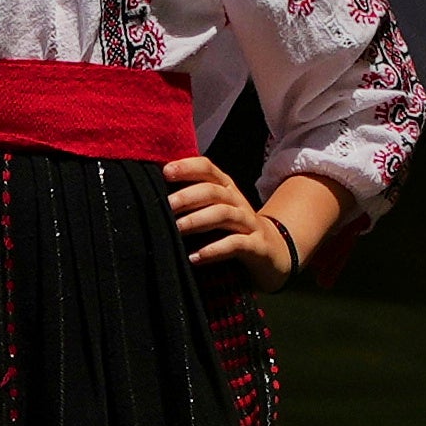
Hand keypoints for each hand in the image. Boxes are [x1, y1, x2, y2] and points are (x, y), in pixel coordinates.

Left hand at [165, 154, 297, 282]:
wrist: (273, 253)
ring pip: (224, 214)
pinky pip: (236, 244)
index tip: (165, 172)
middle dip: (188, 196)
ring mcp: (249, 223)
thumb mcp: (215, 212)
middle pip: (213, 191)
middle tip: (166, 206)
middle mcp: (237, 202)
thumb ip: (192, 203)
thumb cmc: (233, 231)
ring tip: (177, 228)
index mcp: (226, 189)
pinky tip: (195, 257)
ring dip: (198, 220)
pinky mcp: (257, 246)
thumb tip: (153, 198)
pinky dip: (215, 250)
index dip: (188, 167)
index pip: (208, 169)